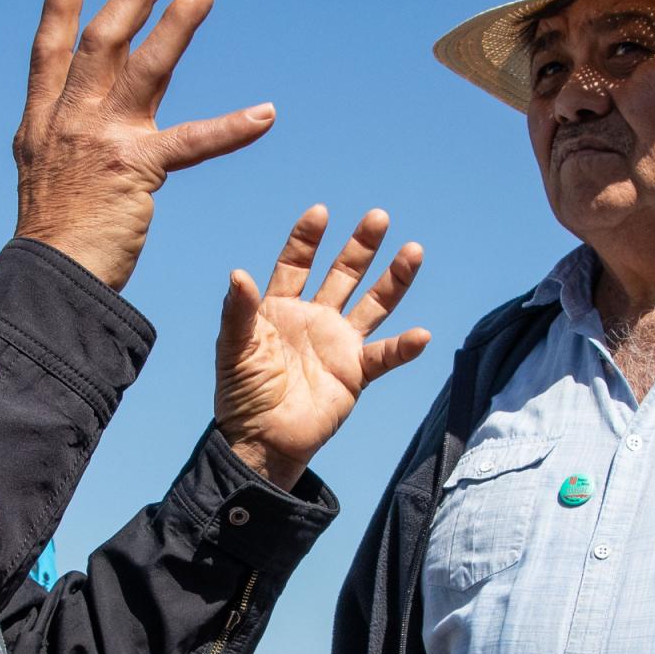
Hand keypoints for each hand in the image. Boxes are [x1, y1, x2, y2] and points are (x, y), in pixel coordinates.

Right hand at [13, 0, 274, 290]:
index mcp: (42, 125)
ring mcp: (101, 139)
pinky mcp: (136, 168)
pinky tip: (265, 113)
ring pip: (145, 67)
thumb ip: (57, 150)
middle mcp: (68, 121)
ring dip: (176, 23)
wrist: (48, 280)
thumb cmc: (50, 244)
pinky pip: (194, 142)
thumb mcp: (39, 182)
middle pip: (101, 43)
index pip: (48, 55)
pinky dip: (232, 128)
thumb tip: (67, 143)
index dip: (58, 11)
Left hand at [215, 207, 432, 488]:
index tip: (321, 213)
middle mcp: (315, 319)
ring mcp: (338, 344)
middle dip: (360, 246)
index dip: (308, 239)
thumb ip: (238, 312)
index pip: (296, 263)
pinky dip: (403, 347)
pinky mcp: (354, 373)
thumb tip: (238, 274)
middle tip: (378, 217)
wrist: (261, 440)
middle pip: (343, 274)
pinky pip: (384, 356)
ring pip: (373, 304)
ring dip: (393, 279)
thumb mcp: (233, 348)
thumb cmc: (241, 394)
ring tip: (413, 251)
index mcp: (281, 308)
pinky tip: (421, 335)